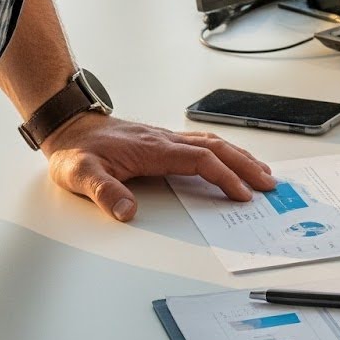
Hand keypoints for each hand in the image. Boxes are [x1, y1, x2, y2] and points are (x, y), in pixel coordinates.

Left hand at [40, 111, 277, 221]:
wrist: (70, 127)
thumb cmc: (76, 150)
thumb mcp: (81, 174)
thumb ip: (104, 193)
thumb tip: (127, 212)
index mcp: (153, 148)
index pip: (200, 160)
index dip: (224, 176)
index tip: (242, 194)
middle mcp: (166, 140)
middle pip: (217, 148)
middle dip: (245, 165)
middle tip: (269, 183)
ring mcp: (166, 139)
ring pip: (213, 143)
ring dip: (240, 157)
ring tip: (261, 171)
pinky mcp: (163, 142)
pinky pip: (203, 143)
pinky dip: (224, 152)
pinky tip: (230, 158)